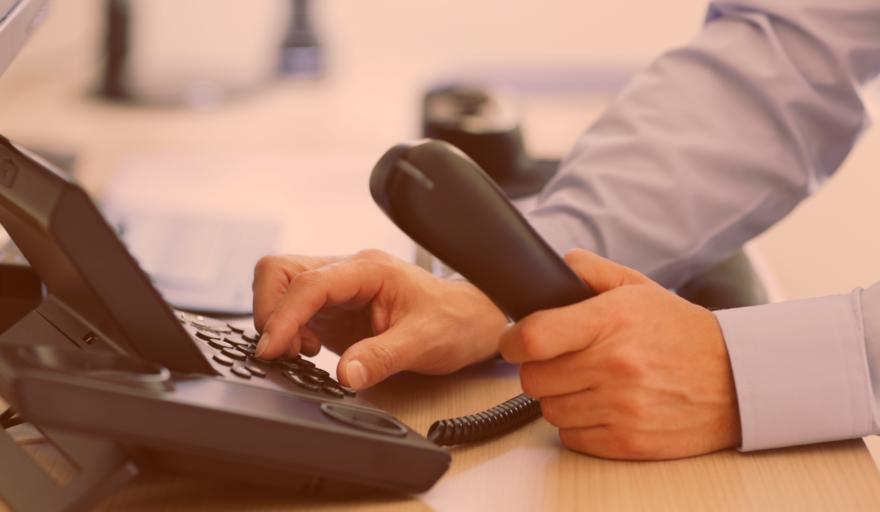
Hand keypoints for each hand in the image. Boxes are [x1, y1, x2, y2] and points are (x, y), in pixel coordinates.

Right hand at [252, 249, 507, 389]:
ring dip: (278, 322)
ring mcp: (337, 289)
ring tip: (303, 352)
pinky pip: (294, 310)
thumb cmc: (452, 322)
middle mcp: (347, 273)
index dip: (284, 315)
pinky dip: (289, 331)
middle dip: (270, 310)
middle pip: (280, 270)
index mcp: (368, 270)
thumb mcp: (423, 343)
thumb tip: (344, 374)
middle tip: (281, 350)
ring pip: (281, 287)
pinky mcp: (334, 309)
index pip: (309, 282)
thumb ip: (382, 357)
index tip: (272, 348)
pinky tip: (311, 351)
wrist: (468, 322)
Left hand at [499, 249, 740, 459]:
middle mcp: (614, 365)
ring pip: (550, 410)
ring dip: (560, 399)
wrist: (737, 379)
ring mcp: (622, 406)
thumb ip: (591, 271)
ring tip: (588, 384)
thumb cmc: (680, 332)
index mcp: (612, 321)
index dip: (512, 342)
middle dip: (540, 370)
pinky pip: (572, 437)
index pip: (533, 337)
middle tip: (561, 363)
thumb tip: (556, 265)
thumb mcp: (639, 288)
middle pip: (533, 378)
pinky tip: (601, 407)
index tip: (513, 343)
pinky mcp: (628, 441)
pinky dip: (579, 425)